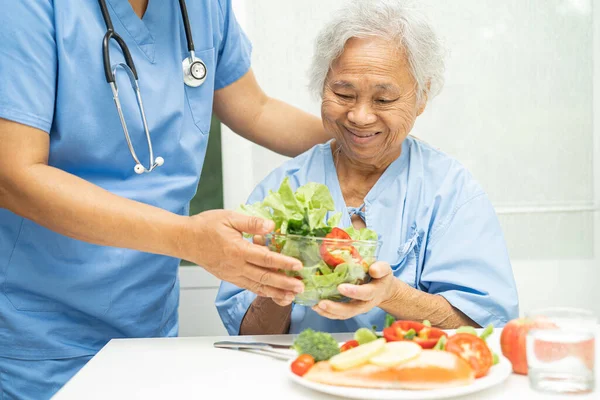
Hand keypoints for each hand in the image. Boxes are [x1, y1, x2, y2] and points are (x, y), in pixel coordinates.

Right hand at [184, 210, 303, 303]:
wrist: (185, 240)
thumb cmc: (205, 226)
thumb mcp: (229, 217)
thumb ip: (251, 222)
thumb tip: (271, 226)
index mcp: (237, 250)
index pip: (265, 258)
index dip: (283, 262)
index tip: (298, 265)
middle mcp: (236, 266)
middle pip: (264, 277)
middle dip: (285, 283)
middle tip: (301, 287)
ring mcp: (232, 274)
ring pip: (257, 286)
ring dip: (276, 292)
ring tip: (292, 296)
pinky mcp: (229, 278)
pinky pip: (249, 287)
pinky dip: (263, 292)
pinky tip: (274, 294)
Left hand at [312, 261, 398, 319]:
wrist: (383, 290)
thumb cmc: (381, 277)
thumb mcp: (385, 270)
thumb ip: (381, 269)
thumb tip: (373, 269)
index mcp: (374, 292)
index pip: (365, 293)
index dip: (353, 292)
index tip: (340, 287)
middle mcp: (365, 304)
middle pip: (351, 310)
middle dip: (335, 308)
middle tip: (322, 303)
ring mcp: (357, 309)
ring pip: (343, 315)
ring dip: (329, 312)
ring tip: (315, 306)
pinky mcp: (350, 310)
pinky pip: (339, 315)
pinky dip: (327, 313)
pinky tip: (316, 308)